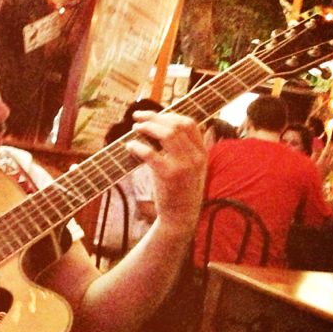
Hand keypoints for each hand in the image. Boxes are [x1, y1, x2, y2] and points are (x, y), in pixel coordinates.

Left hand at [126, 111, 206, 233]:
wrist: (181, 216)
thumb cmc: (179, 190)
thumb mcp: (189, 167)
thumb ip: (180, 149)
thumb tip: (156, 127)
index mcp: (202, 152)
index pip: (189, 123)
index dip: (169, 115)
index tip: (153, 115)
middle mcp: (196, 157)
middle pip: (176, 125)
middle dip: (154, 118)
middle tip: (137, 119)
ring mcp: (184, 166)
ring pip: (167, 134)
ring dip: (147, 128)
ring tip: (134, 129)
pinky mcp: (169, 176)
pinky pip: (151, 154)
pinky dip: (138, 147)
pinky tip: (130, 146)